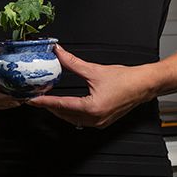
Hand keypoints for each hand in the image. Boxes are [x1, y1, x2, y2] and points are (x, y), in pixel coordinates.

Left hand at [26, 44, 153, 128]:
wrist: (144, 85)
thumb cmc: (126, 80)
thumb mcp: (94, 70)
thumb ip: (72, 63)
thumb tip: (59, 53)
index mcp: (92, 108)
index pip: (61, 105)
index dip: (44, 102)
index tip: (32, 99)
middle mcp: (95, 119)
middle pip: (64, 114)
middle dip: (49, 106)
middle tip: (36, 97)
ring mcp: (99, 123)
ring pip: (71, 119)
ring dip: (59, 111)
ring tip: (48, 100)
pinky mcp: (102, 122)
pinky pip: (80, 120)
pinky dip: (70, 113)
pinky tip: (65, 105)